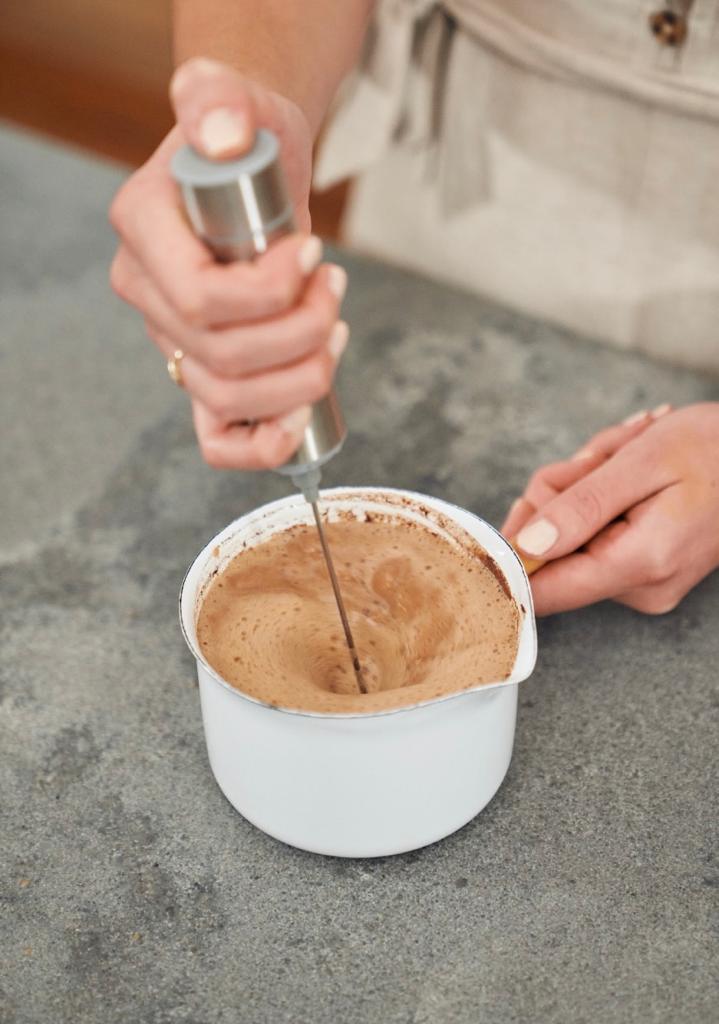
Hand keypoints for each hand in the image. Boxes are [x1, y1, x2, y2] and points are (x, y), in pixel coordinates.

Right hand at [109, 57, 347, 469]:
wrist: (255, 171)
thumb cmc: (249, 144)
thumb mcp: (239, 102)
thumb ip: (218, 99)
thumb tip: (224, 133)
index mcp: (143, 234)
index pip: (201, 300)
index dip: (270, 294)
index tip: (315, 254)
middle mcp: (150, 297)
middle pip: (222, 359)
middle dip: (302, 335)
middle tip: (336, 290)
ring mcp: (174, 342)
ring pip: (227, 400)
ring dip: (301, 377)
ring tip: (335, 328)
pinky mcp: (206, 372)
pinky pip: (219, 438)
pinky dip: (263, 445)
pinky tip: (302, 418)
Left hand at [501, 403, 718, 615]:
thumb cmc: (715, 449)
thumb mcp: (643, 462)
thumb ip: (582, 506)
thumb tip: (527, 544)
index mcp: (639, 564)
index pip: (544, 591)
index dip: (507, 557)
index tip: (505, 517)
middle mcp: (638, 587)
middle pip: (548, 554)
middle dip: (557, 495)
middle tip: (594, 460)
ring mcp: (640, 583)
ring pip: (566, 537)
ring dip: (579, 488)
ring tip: (621, 459)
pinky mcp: (639, 570)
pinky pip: (589, 535)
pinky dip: (596, 497)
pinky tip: (625, 473)